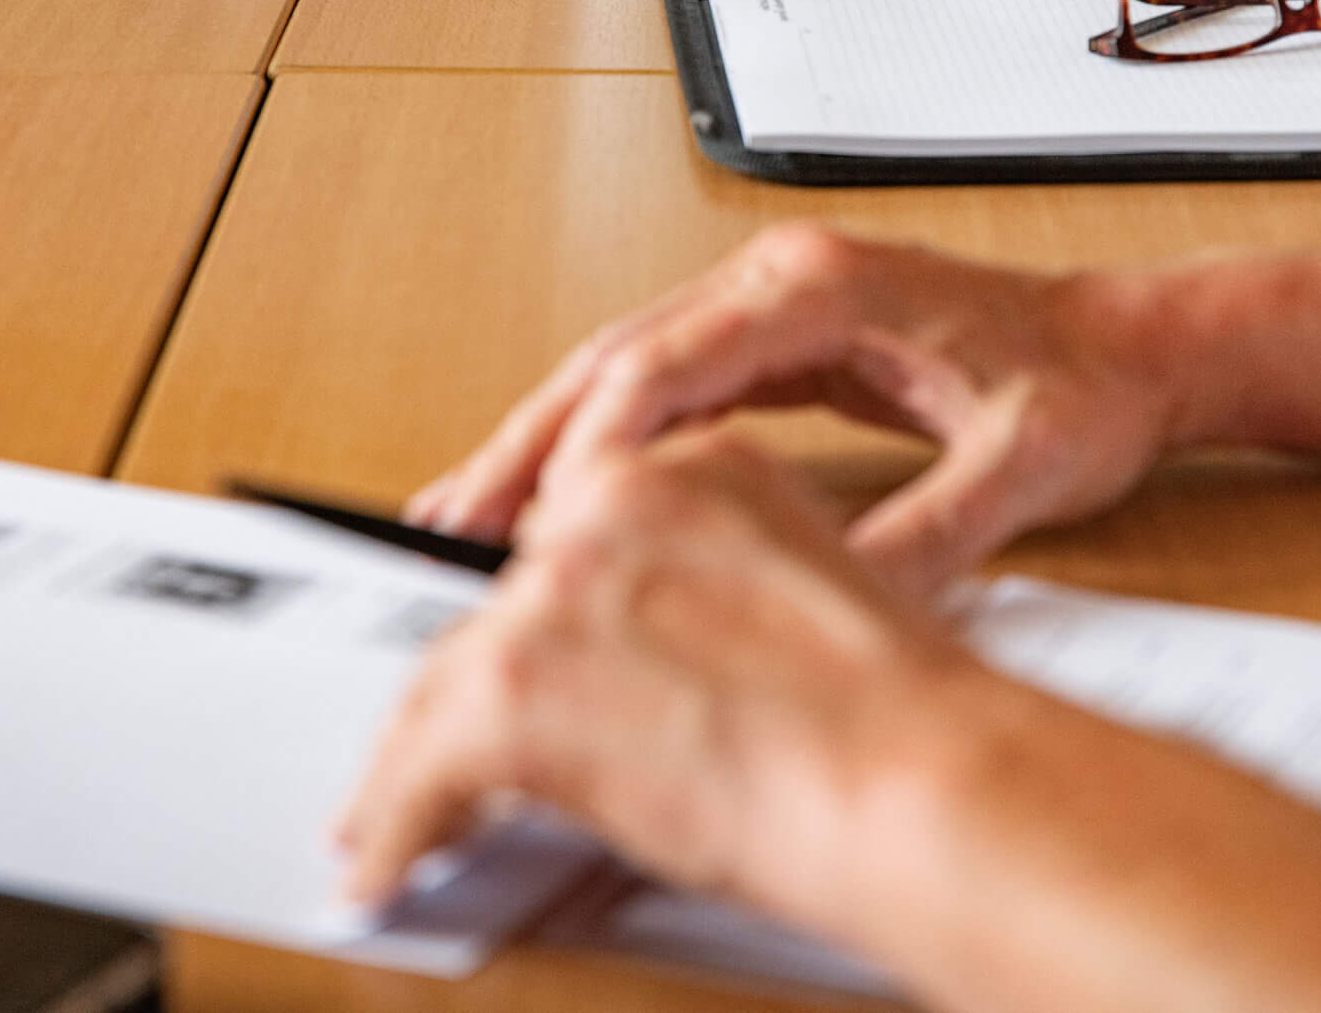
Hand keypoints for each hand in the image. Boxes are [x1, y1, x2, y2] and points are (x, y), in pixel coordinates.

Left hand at [337, 429, 986, 909]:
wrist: (922, 779)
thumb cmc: (909, 716)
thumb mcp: (819, 592)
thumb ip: (719, 589)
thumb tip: (668, 655)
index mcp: (703, 465)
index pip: (575, 527)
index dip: (536, 610)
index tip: (513, 646)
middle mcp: (621, 500)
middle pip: (500, 599)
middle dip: (469, 689)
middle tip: (439, 753)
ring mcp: (560, 583)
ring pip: (445, 673)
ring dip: (418, 756)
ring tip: (406, 815)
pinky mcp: (515, 677)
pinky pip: (418, 756)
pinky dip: (399, 819)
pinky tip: (398, 854)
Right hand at [406, 224, 1186, 599]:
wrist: (1136, 349)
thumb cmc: (1087, 388)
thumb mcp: (1019, 470)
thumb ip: (926, 531)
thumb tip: (824, 598)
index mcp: (826, 287)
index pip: (671, 360)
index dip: (593, 447)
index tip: (538, 523)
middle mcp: (784, 277)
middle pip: (619, 358)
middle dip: (530, 444)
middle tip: (450, 526)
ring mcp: (776, 298)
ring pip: (626, 367)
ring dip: (549, 442)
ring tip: (471, 520)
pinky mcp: (781, 332)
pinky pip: (664, 382)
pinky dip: (603, 439)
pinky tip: (561, 495)